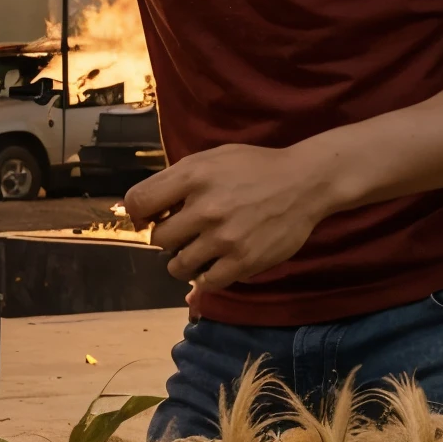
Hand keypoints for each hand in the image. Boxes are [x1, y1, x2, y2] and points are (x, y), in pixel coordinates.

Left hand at [125, 141, 341, 299]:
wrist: (304, 182)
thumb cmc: (255, 167)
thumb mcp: (213, 159)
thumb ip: (178, 179)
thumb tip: (142, 207)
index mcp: (193, 175)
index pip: (138, 202)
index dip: (137, 214)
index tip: (148, 218)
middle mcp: (204, 207)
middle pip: (157, 239)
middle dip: (167, 237)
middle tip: (185, 232)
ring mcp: (223, 238)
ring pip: (177, 265)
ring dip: (184, 260)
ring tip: (201, 249)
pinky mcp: (242, 261)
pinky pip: (206, 282)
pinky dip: (206, 276)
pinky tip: (217, 262)